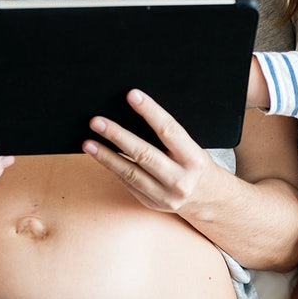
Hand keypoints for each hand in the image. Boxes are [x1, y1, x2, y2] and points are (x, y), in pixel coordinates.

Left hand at [82, 88, 213, 213]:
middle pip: (144, 154)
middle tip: (97, 121)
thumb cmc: (195, 164)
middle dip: (117, 136)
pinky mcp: (152, 203)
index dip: (150, 111)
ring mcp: (165, 195)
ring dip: (106, 156)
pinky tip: (99, 156)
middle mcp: (180, 179)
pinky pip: (128, 183)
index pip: (169, 130)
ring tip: (88, 142)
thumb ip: (168, 135)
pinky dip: (112, 168)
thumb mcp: (192, 147)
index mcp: (193, 159)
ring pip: (130, 172)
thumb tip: (135, 110)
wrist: (208, 198)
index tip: (132, 95)